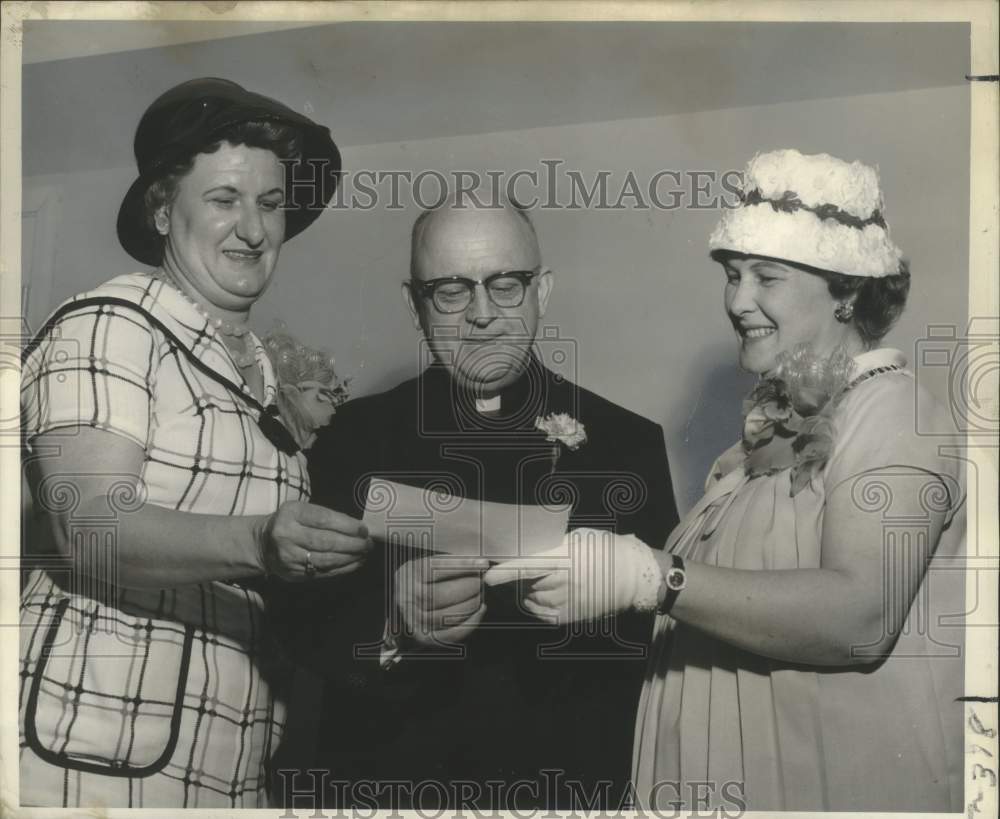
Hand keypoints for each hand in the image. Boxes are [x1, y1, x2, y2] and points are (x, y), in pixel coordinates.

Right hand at [256, 501, 371, 580]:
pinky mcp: (293, 573)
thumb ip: (326, 516)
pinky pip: (323, 572)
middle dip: (352, 543)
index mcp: (291, 514)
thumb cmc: (291, 522)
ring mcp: (288, 557)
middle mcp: (287, 535)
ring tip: (364, 553)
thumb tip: (358, 528)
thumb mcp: (302, 510)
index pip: (324, 519)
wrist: (263, 543)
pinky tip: (354, 563)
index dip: (347, 525)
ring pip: (326, 559)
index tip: (364, 529)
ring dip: (350, 557)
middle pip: (326, 541)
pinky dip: (342, 568)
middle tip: (368, 544)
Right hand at [394, 556, 488, 645]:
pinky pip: (450, 634)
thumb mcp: (430, 563)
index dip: (463, 566)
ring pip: (446, 615)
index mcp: (411, 573)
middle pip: (440, 594)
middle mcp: (410, 596)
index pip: (437, 568)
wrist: (404, 597)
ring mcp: (416, 617)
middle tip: (480, 581)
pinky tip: (479, 611)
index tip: (482, 564)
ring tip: (479, 595)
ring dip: (470, 605)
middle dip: (467, 587)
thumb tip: (480, 564)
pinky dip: (469, 623)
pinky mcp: (425, 635)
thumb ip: (452, 563)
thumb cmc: (423, 577)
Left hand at [483, 528, 659, 622]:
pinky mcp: (572, 616)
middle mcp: (565, 580)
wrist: (633, 576)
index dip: (506, 572)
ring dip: (527, 591)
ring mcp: (569, 601)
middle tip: (519, 572)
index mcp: (566, 557)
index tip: (489, 576)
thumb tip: (527, 553)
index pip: (528, 566)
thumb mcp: (578, 538)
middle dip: (517, 579)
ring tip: (539, 581)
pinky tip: (540, 596)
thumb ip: (553, 547)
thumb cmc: (605, 549)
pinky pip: (543, 614)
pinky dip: (536, 605)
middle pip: (528, 584)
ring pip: (533, 599)